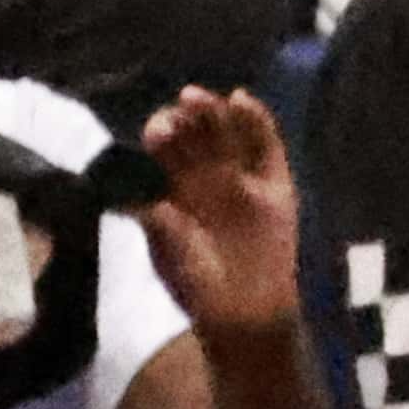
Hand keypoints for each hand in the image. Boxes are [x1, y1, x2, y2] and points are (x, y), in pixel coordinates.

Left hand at [135, 87, 300, 336]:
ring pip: (228, 135)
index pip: (166, 154)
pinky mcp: (275, 184)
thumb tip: (133, 198)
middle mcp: (207, 179)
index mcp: (175, 191)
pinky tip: (240, 100)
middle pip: (196, 138)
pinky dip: (257, 121)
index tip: (155, 132)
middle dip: (185, 120)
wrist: (242, 311)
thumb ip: (157, 223)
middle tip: (175, 108)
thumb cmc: (197, 285)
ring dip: (213, 113)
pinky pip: (266, 147)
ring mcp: (242, 179)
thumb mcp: (167, 253)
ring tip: (196, 96)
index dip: (160, 139)